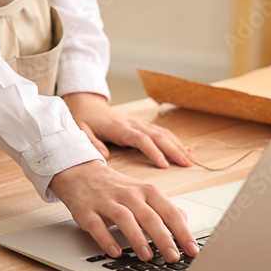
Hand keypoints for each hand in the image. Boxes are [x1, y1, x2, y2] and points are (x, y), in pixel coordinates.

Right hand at [49, 160, 198, 261]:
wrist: (82, 174)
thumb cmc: (119, 189)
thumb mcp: (145, 194)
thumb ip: (164, 209)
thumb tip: (185, 223)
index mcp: (148, 192)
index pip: (170, 213)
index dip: (183, 232)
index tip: (193, 250)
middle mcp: (130, 195)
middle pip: (150, 217)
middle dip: (164, 239)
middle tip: (174, 257)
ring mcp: (108, 202)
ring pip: (125, 219)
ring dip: (138, 239)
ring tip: (148, 257)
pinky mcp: (87, 211)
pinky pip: (97, 225)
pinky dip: (106, 239)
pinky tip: (115, 252)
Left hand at [63, 92, 191, 167]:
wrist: (88, 105)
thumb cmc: (84, 120)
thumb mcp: (81, 131)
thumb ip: (92, 143)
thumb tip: (104, 156)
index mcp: (119, 127)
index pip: (141, 139)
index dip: (153, 152)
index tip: (164, 165)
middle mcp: (133, 124)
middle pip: (158, 136)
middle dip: (174, 150)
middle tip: (186, 164)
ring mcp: (139, 123)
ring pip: (163, 133)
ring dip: (178, 146)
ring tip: (190, 159)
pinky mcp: (142, 125)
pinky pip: (162, 132)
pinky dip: (175, 141)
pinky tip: (185, 150)